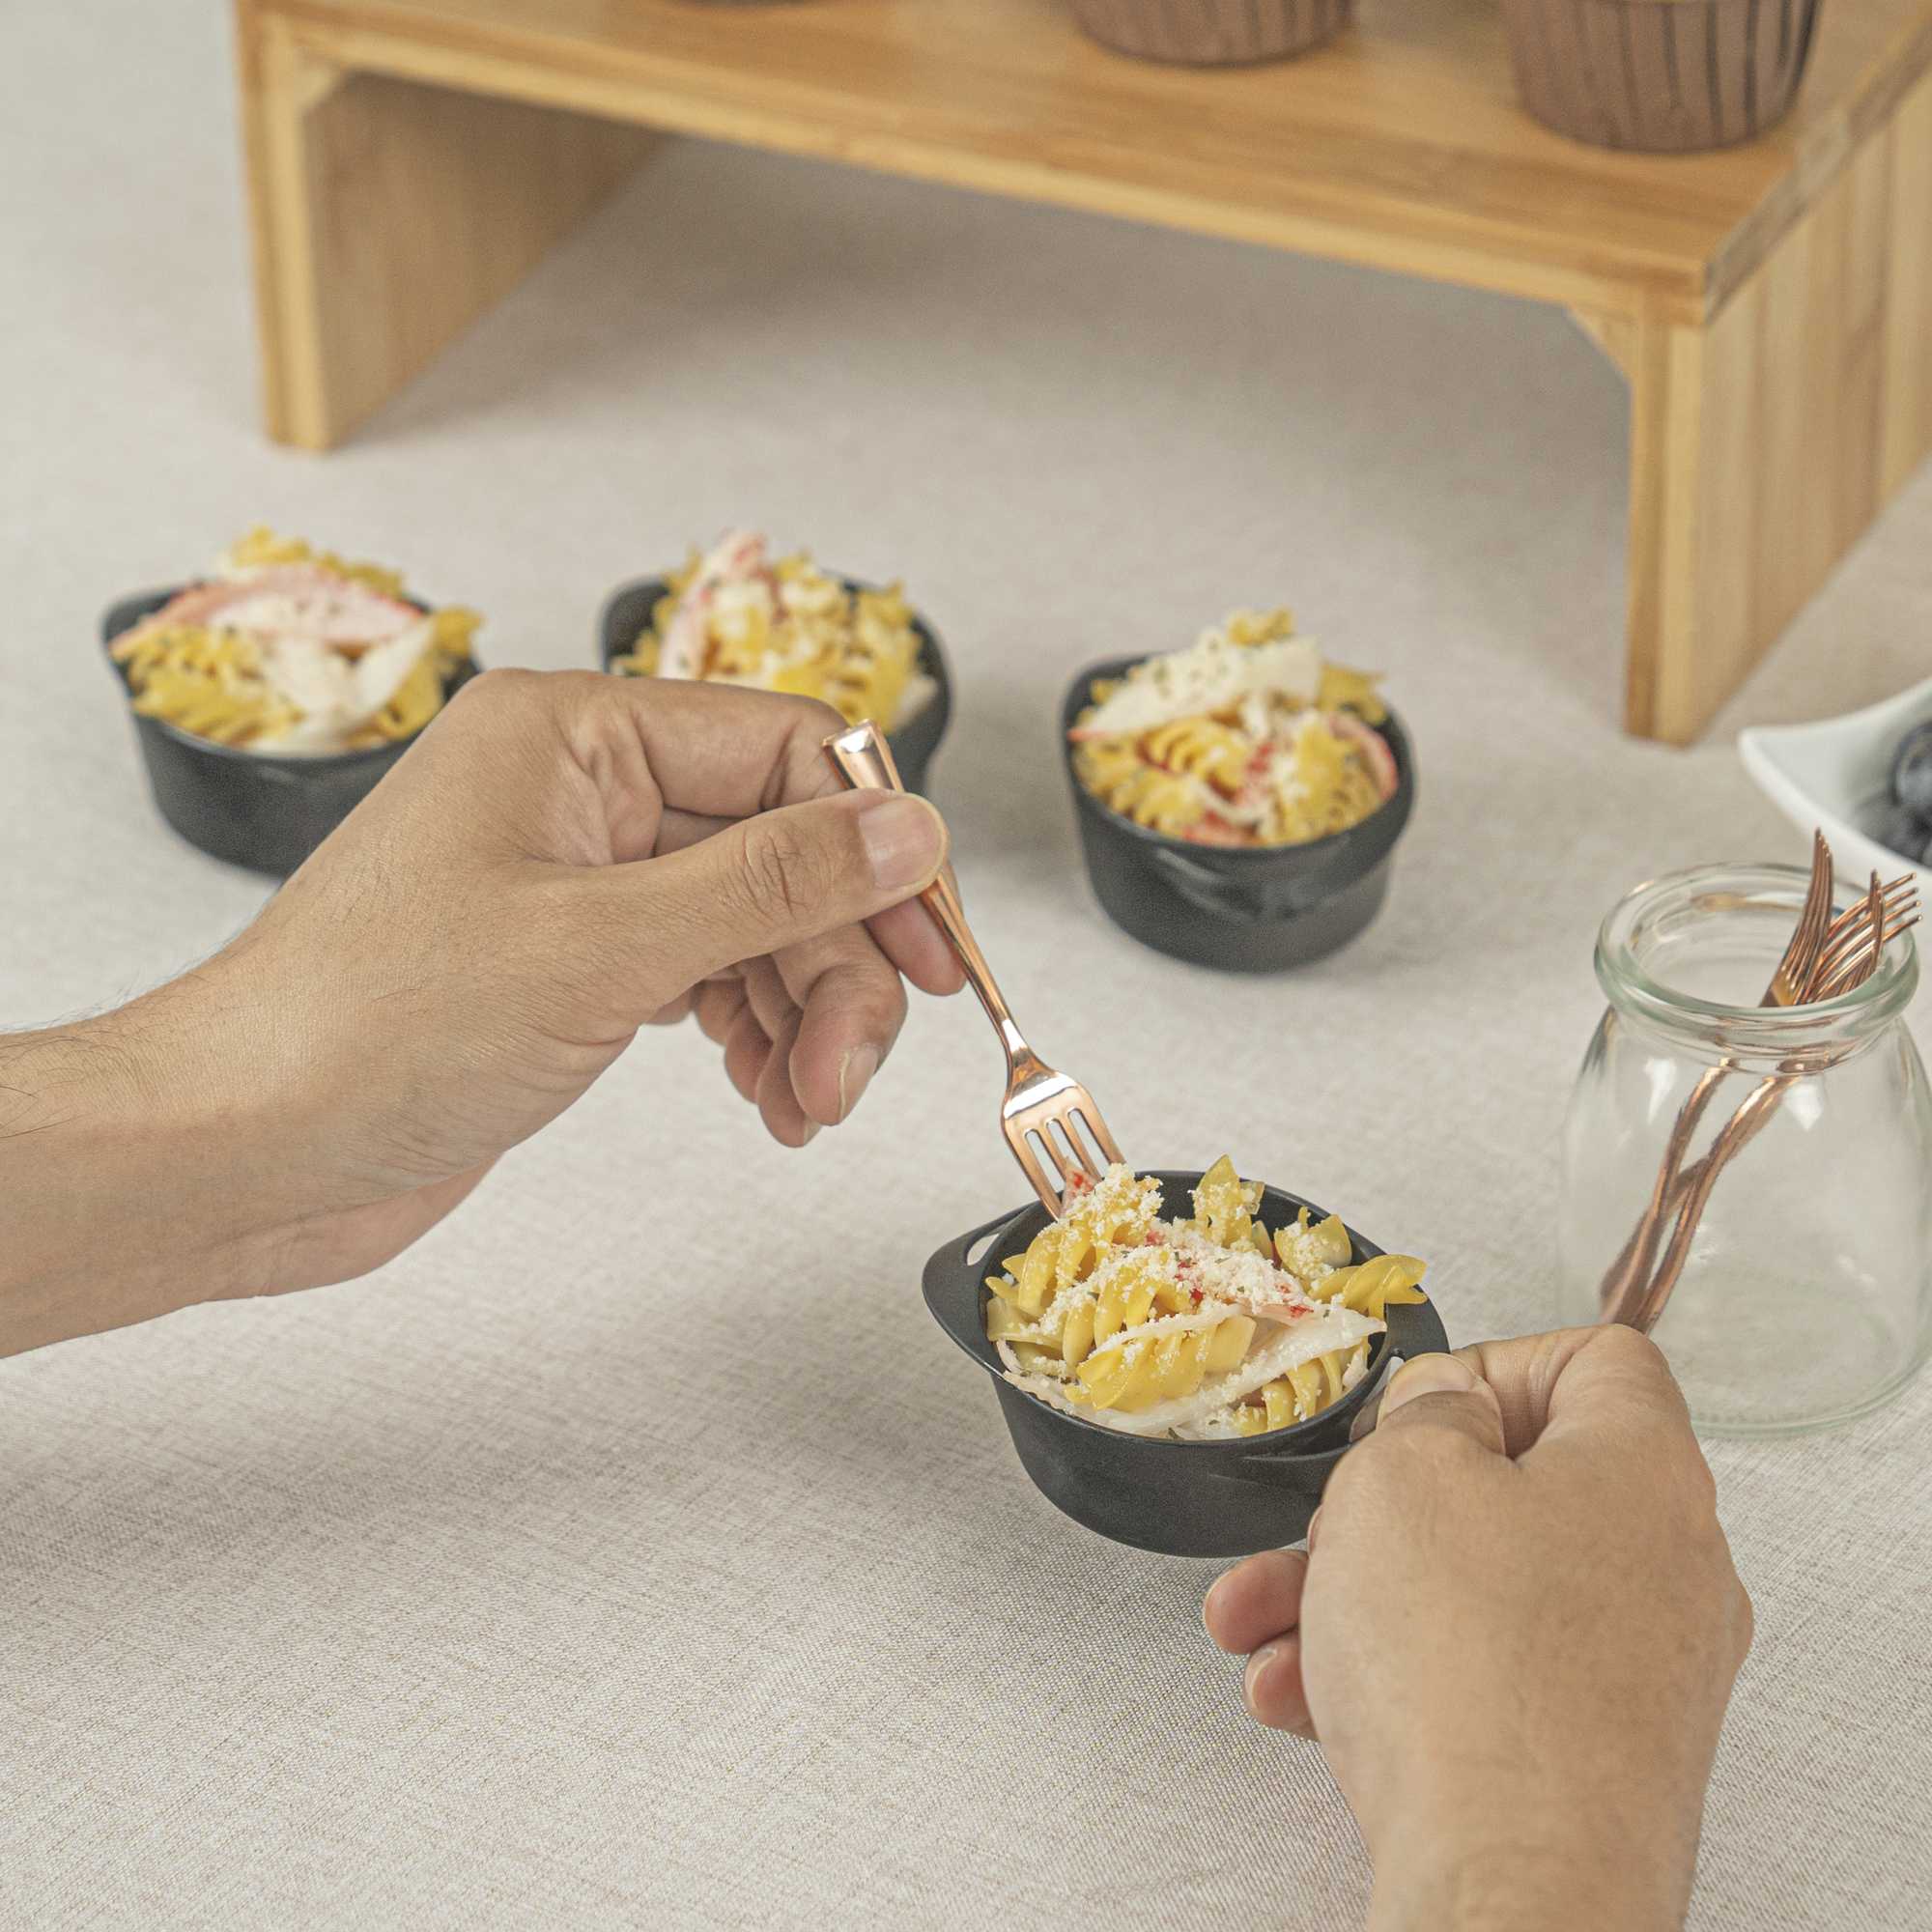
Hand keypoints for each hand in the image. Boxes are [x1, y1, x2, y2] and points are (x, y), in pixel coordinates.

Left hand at [1, 672, 958, 1350]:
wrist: (239, 1151)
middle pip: (779, 850)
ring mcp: (575, 884)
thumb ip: (772, 882)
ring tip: (806, 1101)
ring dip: (802, 1014)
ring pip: (753, 924)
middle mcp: (576, 793)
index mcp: (570, 735)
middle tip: (851, 1064)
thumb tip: (906, 826)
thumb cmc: (362, 1028)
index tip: (933, 946)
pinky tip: (768, 1098)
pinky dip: (753, 1037)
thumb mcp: (600, 945)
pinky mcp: (572, 967)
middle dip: (835, 963)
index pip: (783, 751)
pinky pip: (708, 977)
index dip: (873, 848)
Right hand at [1202, 1327, 1751, 1931]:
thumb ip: (1423, 1411)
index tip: (1425, 1402)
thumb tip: (1445, 1413)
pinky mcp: (1595, 1757)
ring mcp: (1634, 1672)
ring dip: (1353, 1595)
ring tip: (1262, 1622)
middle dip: (1380, 1506)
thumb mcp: (1403, 1474)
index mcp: (1644, 1471)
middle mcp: (1663, 1568)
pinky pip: (1480, 1680)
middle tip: (1325, 1522)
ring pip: (1474, 1592)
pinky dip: (1390, 1676)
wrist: (1512, 1886)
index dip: (1495, 1362)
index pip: (1597, 1360)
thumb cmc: (1473, 1679)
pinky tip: (1303, 1695)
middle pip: (1511, 1490)